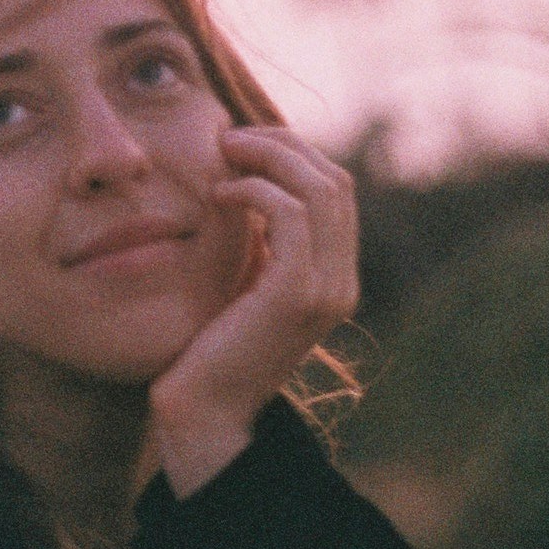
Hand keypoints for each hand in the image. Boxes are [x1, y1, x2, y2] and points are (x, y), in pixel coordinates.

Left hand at [147, 123, 358, 498]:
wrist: (205, 411)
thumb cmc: (212, 345)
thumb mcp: (248, 280)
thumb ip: (264, 238)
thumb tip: (253, 174)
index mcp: (337, 276)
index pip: (336, 189)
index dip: (293, 152)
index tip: (242, 143)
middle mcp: (343, 282)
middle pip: (334, 180)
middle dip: (281, 145)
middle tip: (228, 137)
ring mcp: (326, 289)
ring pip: (319, 188)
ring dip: (268, 157)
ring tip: (222, 154)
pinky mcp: (297, 294)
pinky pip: (288, 212)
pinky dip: (253, 189)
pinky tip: (218, 194)